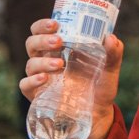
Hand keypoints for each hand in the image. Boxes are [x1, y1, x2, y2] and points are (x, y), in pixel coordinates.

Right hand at [19, 19, 123, 138]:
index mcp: (60, 48)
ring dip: (42, 61)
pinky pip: (25, 85)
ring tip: (60, 64)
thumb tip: (111, 38)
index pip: (42, 30)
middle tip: (58, 41)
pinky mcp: (38, 95)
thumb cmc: (100, 86)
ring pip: (30, 63)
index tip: (55, 24)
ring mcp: (41, 78)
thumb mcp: (110, 69)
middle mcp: (46, 60)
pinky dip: (32, 81)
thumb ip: (113, 53)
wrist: (99, 114)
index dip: (43, 25)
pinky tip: (45, 79)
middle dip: (42, 39)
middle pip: (32, 43)